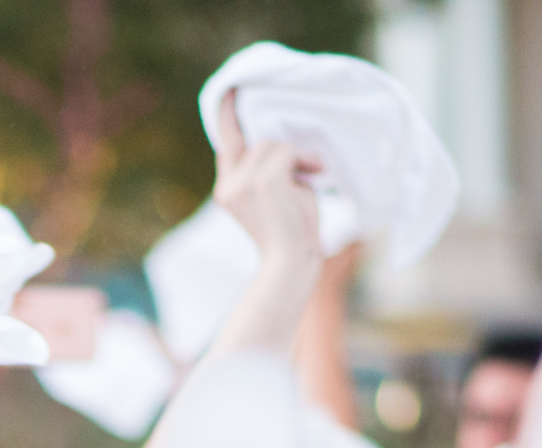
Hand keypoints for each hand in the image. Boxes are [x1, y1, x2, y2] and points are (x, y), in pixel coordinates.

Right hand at [210, 99, 324, 280]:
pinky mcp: (262, 182)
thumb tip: (283, 144)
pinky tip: (314, 175)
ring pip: (273, 144)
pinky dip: (304, 160)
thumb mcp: (277, 197)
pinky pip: (286, 152)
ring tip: (311, 177)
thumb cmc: (292, 234)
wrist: (291, 263)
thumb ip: (270, 171)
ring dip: (297, 157)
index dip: (228, 116)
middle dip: (287, 152)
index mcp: (227, 191)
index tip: (231, 90)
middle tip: (310, 170)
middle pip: (259, 142)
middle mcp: (228, 187)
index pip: (227, 145)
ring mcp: (243, 184)